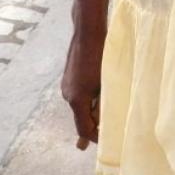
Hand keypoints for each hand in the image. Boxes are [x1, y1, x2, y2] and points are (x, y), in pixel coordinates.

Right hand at [61, 26, 105, 147]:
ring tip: (105, 116)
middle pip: (81, 119)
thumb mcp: (106, 83)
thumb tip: (101, 123)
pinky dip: (88, 100)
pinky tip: (99, 96)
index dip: (95, 138)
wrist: (88, 31)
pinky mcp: (69, 76)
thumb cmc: (101, 56)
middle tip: (105, 137)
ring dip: (92, 111)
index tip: (108, 144)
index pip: (84, 129)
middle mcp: (68, 95)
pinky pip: (79, 95)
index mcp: (76, 100)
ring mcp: (66, 85)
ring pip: (80, 106)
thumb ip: (103, 105)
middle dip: (94, 126)